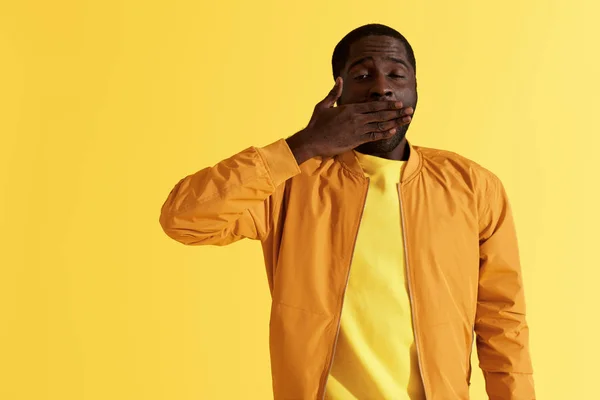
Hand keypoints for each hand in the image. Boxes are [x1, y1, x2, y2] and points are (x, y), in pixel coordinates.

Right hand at [286, 77, 413, 163]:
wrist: (311, 141)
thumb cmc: (316, 123)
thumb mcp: (323, 105)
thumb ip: (334, 92)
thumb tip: (339, 79)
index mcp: (350, 109)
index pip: (373, 105)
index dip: (388, 104)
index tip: (399, 103)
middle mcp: (356, 119)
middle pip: (381, 114)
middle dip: (397, 112)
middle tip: (410, 110)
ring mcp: (357, 130)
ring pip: (380, 125)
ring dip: (395, 122)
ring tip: (406, 120)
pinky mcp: (355, 141)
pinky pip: (373, 137)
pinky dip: (384, 134)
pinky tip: (393, 131)